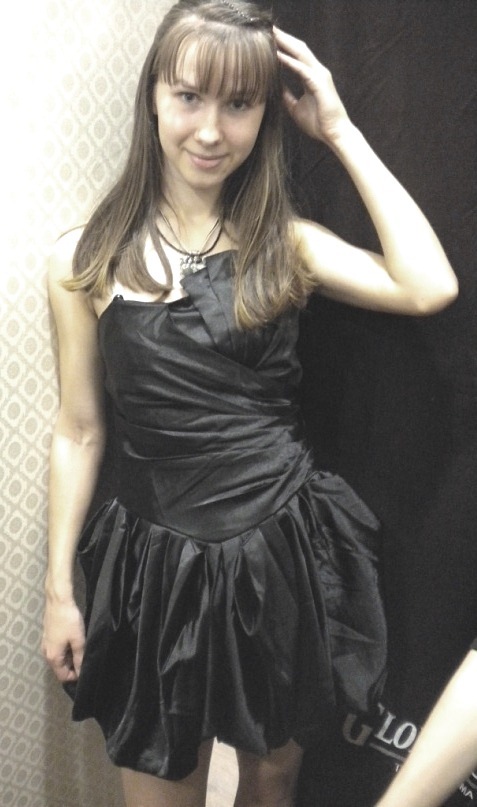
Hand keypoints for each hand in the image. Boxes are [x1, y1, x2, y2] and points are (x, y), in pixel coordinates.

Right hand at [41, 598, 84, 682]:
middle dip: (72, 666)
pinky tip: (74, 640)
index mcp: (53, 657)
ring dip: (70, 656)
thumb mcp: (78, 640)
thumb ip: (79, 658)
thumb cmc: (69, 621)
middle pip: (60, 668)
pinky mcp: (48, 636)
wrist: (58, 601)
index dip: (75, 676)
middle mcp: (46, 653)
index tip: (86, 669)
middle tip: (85, 658)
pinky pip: (57, 649)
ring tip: (82, 648)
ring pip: (59, 657)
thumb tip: (80, 672)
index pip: (63, 676)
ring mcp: (45, 644)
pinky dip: (66, 649)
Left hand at [274, 27, 349, 144]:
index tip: (269, 39)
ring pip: (301, 53)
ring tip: (272, 35)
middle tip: (269, 29)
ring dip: (286, 43)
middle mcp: (317, 72)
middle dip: (284, 38)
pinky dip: (289, 61)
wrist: (333, 134)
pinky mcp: (319, 83)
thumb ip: (286, 96)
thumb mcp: (295, 107)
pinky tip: (277, 56)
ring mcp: (320, 75)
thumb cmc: (318, 123)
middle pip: (299, 48)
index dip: (284, 46)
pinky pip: (302, 69)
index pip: (296, 55)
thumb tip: (275, 87)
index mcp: (311, 76)